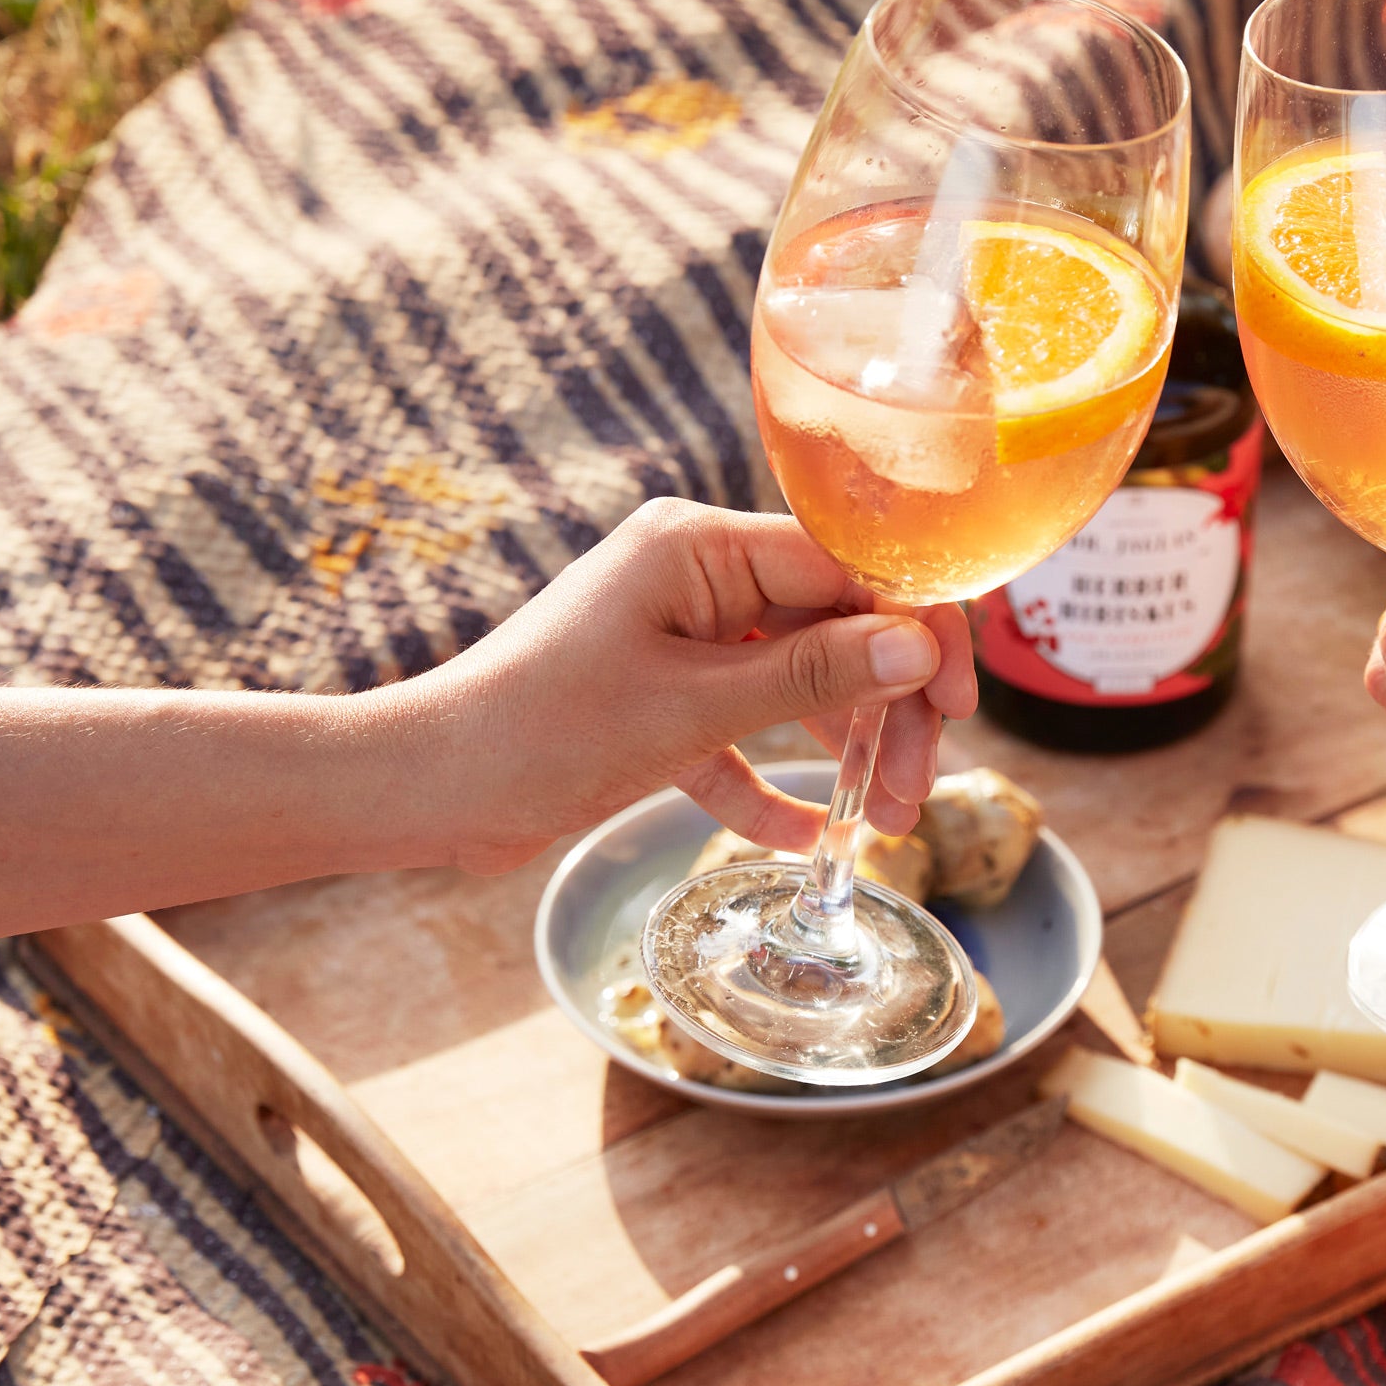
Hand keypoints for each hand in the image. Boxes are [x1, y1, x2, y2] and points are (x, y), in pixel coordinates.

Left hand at [384, 498, 975, 871]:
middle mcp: (696, 579)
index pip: (848, 567)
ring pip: (799, 683)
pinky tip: (815, 838)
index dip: (916, 630)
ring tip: (885, 821)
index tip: (957, 704)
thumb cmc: (541, 731)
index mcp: (700, 547)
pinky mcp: (661, 703)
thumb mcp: (691, 708)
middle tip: (917, 786)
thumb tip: (916, 648)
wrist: (428, 789)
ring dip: (845, 748)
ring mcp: (680, 640)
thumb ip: (811, 676)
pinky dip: (777, 782)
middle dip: (886, 706)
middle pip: (835, 626)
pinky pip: (744, 735)